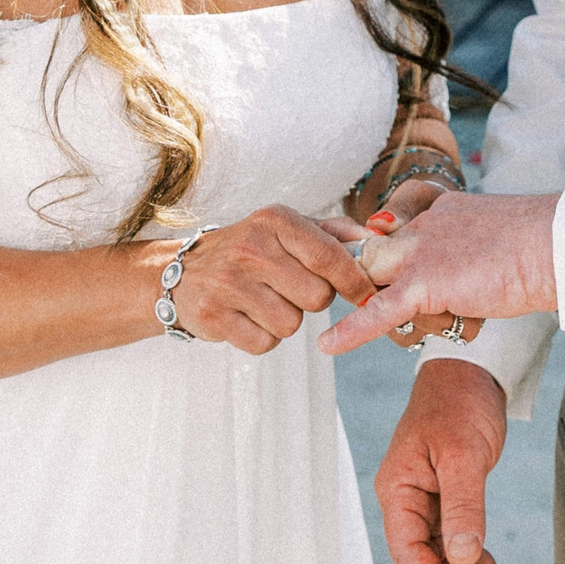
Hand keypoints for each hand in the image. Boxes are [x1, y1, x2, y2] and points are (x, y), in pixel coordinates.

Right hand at [159, 205, 376, 354]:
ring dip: (286, 319)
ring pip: (292, 324)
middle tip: (291, 288)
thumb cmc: (252, 248)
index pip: (329, 255)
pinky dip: (263, 337)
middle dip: (312, 300)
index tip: (367, 294)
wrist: (185, 271)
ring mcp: (229, 282)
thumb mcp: (287, 228)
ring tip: (265, 300)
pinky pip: (265, 343)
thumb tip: (379, 242)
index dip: (355, 280)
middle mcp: (251, 247)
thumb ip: (335, 233)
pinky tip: (248, 317)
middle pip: (317, 297)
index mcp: (275, 220)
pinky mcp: (214, 316)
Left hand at [319, 190, 560, 354]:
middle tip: (377, 294)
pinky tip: (328, 346)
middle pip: (378, 256)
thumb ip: (476, 254)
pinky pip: (379, 310)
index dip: (385, 248)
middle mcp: (424, 226)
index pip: (398, 230)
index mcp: (444, 210)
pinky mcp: (426, 283)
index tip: (366, 249)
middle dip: (371, 280)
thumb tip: (475, 284)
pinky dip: (352, 330)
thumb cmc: (545, 246)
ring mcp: (422, 252)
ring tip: (432, 313)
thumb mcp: (503, 241)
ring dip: (389, 308)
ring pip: (378, 282)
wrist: (555, 244)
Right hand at [375, 360, 507, 563]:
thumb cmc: (459, 400)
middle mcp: (405, 498)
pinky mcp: (444, 494)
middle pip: (420, 560)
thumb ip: (462, 505)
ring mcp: (424, 498)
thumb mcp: (463, 453)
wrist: (470, 369)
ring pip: (438, 553)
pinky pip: (451, 537)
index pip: (407, 551)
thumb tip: (460, 557)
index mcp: (398, 488)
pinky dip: (469, 558)